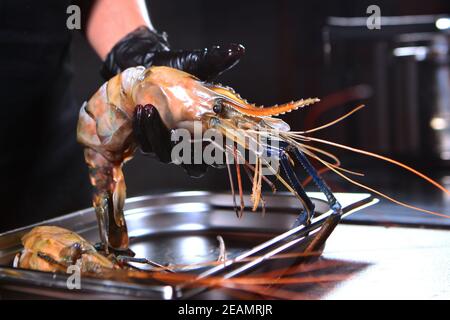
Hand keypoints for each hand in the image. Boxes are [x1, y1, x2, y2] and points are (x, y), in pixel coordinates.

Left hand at [102, 26, 244, 176]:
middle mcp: (192, 146)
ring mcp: (170, 149)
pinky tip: (141, 112)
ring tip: (149, 110)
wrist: (147, 69)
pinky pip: (147, 147)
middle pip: (194, 167)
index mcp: (210, 133)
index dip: (219, 158)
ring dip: (157, 136)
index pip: (220, 157)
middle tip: (175, 130)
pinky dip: (144, 131)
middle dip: (184, 151)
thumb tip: (237, 50)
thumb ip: (216, 60)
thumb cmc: (177, 69)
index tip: (212, 144)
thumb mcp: (198, 65)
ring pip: (166, 156)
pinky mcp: (150, 145)